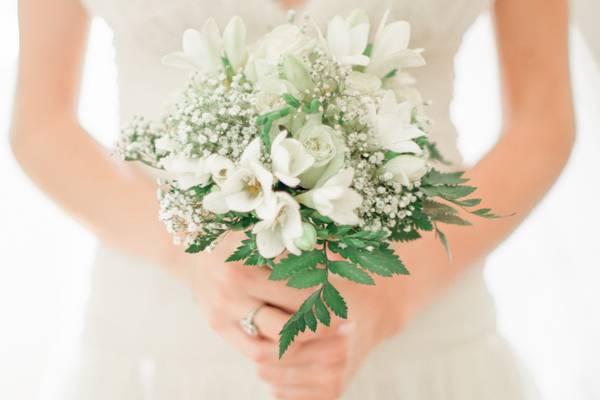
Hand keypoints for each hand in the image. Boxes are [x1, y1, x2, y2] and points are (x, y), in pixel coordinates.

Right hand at [172, 236, 398, 398]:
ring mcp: (223, 311)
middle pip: (289, 319)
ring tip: (325, 336)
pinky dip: (280, 352)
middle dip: (321, 325)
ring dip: (304, 342)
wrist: (194, 249)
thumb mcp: (264, 231)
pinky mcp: (218, 326)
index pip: (298, 290)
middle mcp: (232, 288)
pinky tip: (297, 342)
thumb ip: (296, 242)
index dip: (327, 300)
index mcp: (247, 260)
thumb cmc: (238, 235)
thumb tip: (339, 253)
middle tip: (344, 325)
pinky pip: (255, 351)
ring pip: (274, 342)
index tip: (348, 305)